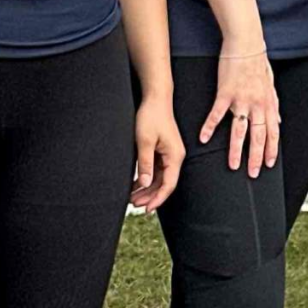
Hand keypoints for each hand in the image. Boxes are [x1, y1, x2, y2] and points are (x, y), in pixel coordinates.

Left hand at [130, 93, 183, 211]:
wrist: (156, 99)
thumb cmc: (151, 116)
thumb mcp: (144, 141)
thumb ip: (145, 164)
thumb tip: (145, 184)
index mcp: (175, 156)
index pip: (169, 184)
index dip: (158, 199)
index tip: (146, 209)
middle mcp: (175, 157)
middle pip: (164, 184)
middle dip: (150, 196)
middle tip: (134, 205)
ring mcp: (169, 154)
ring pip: (160, 178)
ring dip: (147, 189)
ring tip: (132, 198)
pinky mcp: (163, 151)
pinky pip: (157, 170)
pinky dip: (147, 178)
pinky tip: (136, 185)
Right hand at [209, 39, 279, 175]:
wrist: (246, 43)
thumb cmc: (257, 62)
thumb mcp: (270, 85)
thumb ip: (274, 105)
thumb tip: (279, 120)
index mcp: (268, 104)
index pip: (273, 132)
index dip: (272, 149)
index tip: (269, 164)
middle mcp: (257, 104)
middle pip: (259, 136)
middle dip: (257, 157)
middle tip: (253, 174)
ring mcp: (241, 100)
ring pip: (240, 130)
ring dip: (236, 150)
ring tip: (233, 165)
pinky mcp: (225, 93)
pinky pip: (217, 114)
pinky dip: (210, 127)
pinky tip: (204, 139)